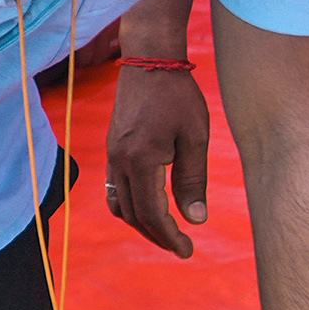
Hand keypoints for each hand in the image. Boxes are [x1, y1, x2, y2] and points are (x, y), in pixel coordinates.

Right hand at [103, 59, 211, 255]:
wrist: (149, 59)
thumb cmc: (178, 95)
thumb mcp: (196, 137)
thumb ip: (193, 180)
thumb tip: (195, 220)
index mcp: (141, 160)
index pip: (152, 213)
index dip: (169, 236)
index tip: (188, 250)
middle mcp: (120, 161)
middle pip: (133, 214)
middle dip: (156, 235)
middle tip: (181, 246)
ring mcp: (112, 154)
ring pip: (119, 204)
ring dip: (140, 223)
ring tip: (165, 231)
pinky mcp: (112, 147)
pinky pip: (114, 188)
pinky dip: (130, 205)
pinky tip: (148, 205)